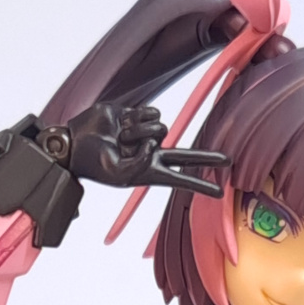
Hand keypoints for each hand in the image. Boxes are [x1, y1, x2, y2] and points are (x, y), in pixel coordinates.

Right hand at [58, 102, 227, 196]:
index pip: (181, 179)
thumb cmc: (94, 164)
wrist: (76, 142)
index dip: (201, 185)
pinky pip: (151, 112)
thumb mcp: (119, 175)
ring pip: (159, 126)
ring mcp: (146, 134)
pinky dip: (137, 116)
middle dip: (206, 158)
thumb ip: (141, 164)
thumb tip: (155, 144)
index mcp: (150, 172)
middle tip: (227, 160)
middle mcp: (151, 153)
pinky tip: (122, 123)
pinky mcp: (138, 115)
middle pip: (186, 154)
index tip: (219, 192)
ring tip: (120, 137)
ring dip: (139, 130)